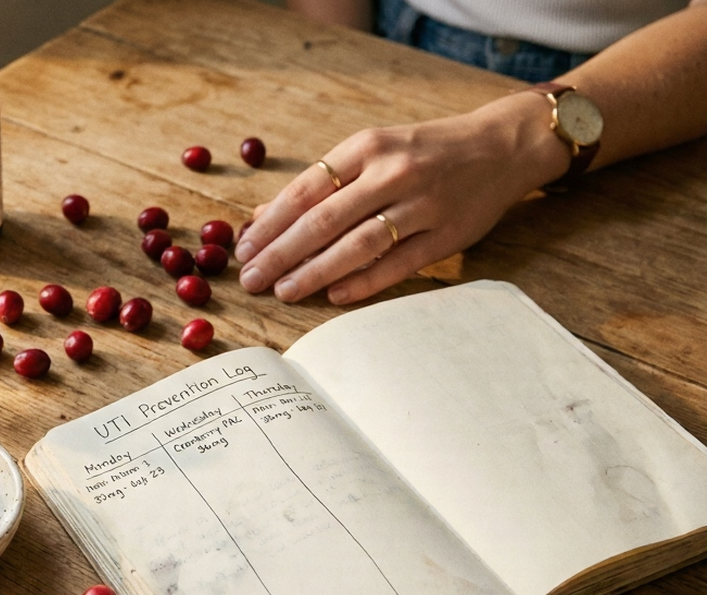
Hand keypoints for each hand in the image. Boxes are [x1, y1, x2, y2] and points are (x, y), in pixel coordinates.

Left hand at [235, 91, 567, 304]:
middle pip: (324, 221)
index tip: (242, 250)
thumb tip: (260, 219)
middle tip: (252, 280)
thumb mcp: (370, 152)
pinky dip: (363, 283)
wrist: (502, 146)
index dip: (270, 225)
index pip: (305, 191)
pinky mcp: (447, 235)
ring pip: (358, 246)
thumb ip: (319, 184)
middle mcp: (393, 173)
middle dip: (282, 254)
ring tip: (283, 292)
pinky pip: (398, 265)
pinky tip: (333, 296)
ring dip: (315, 273)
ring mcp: (423, 205)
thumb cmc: (423, 151)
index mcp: (367, 147)